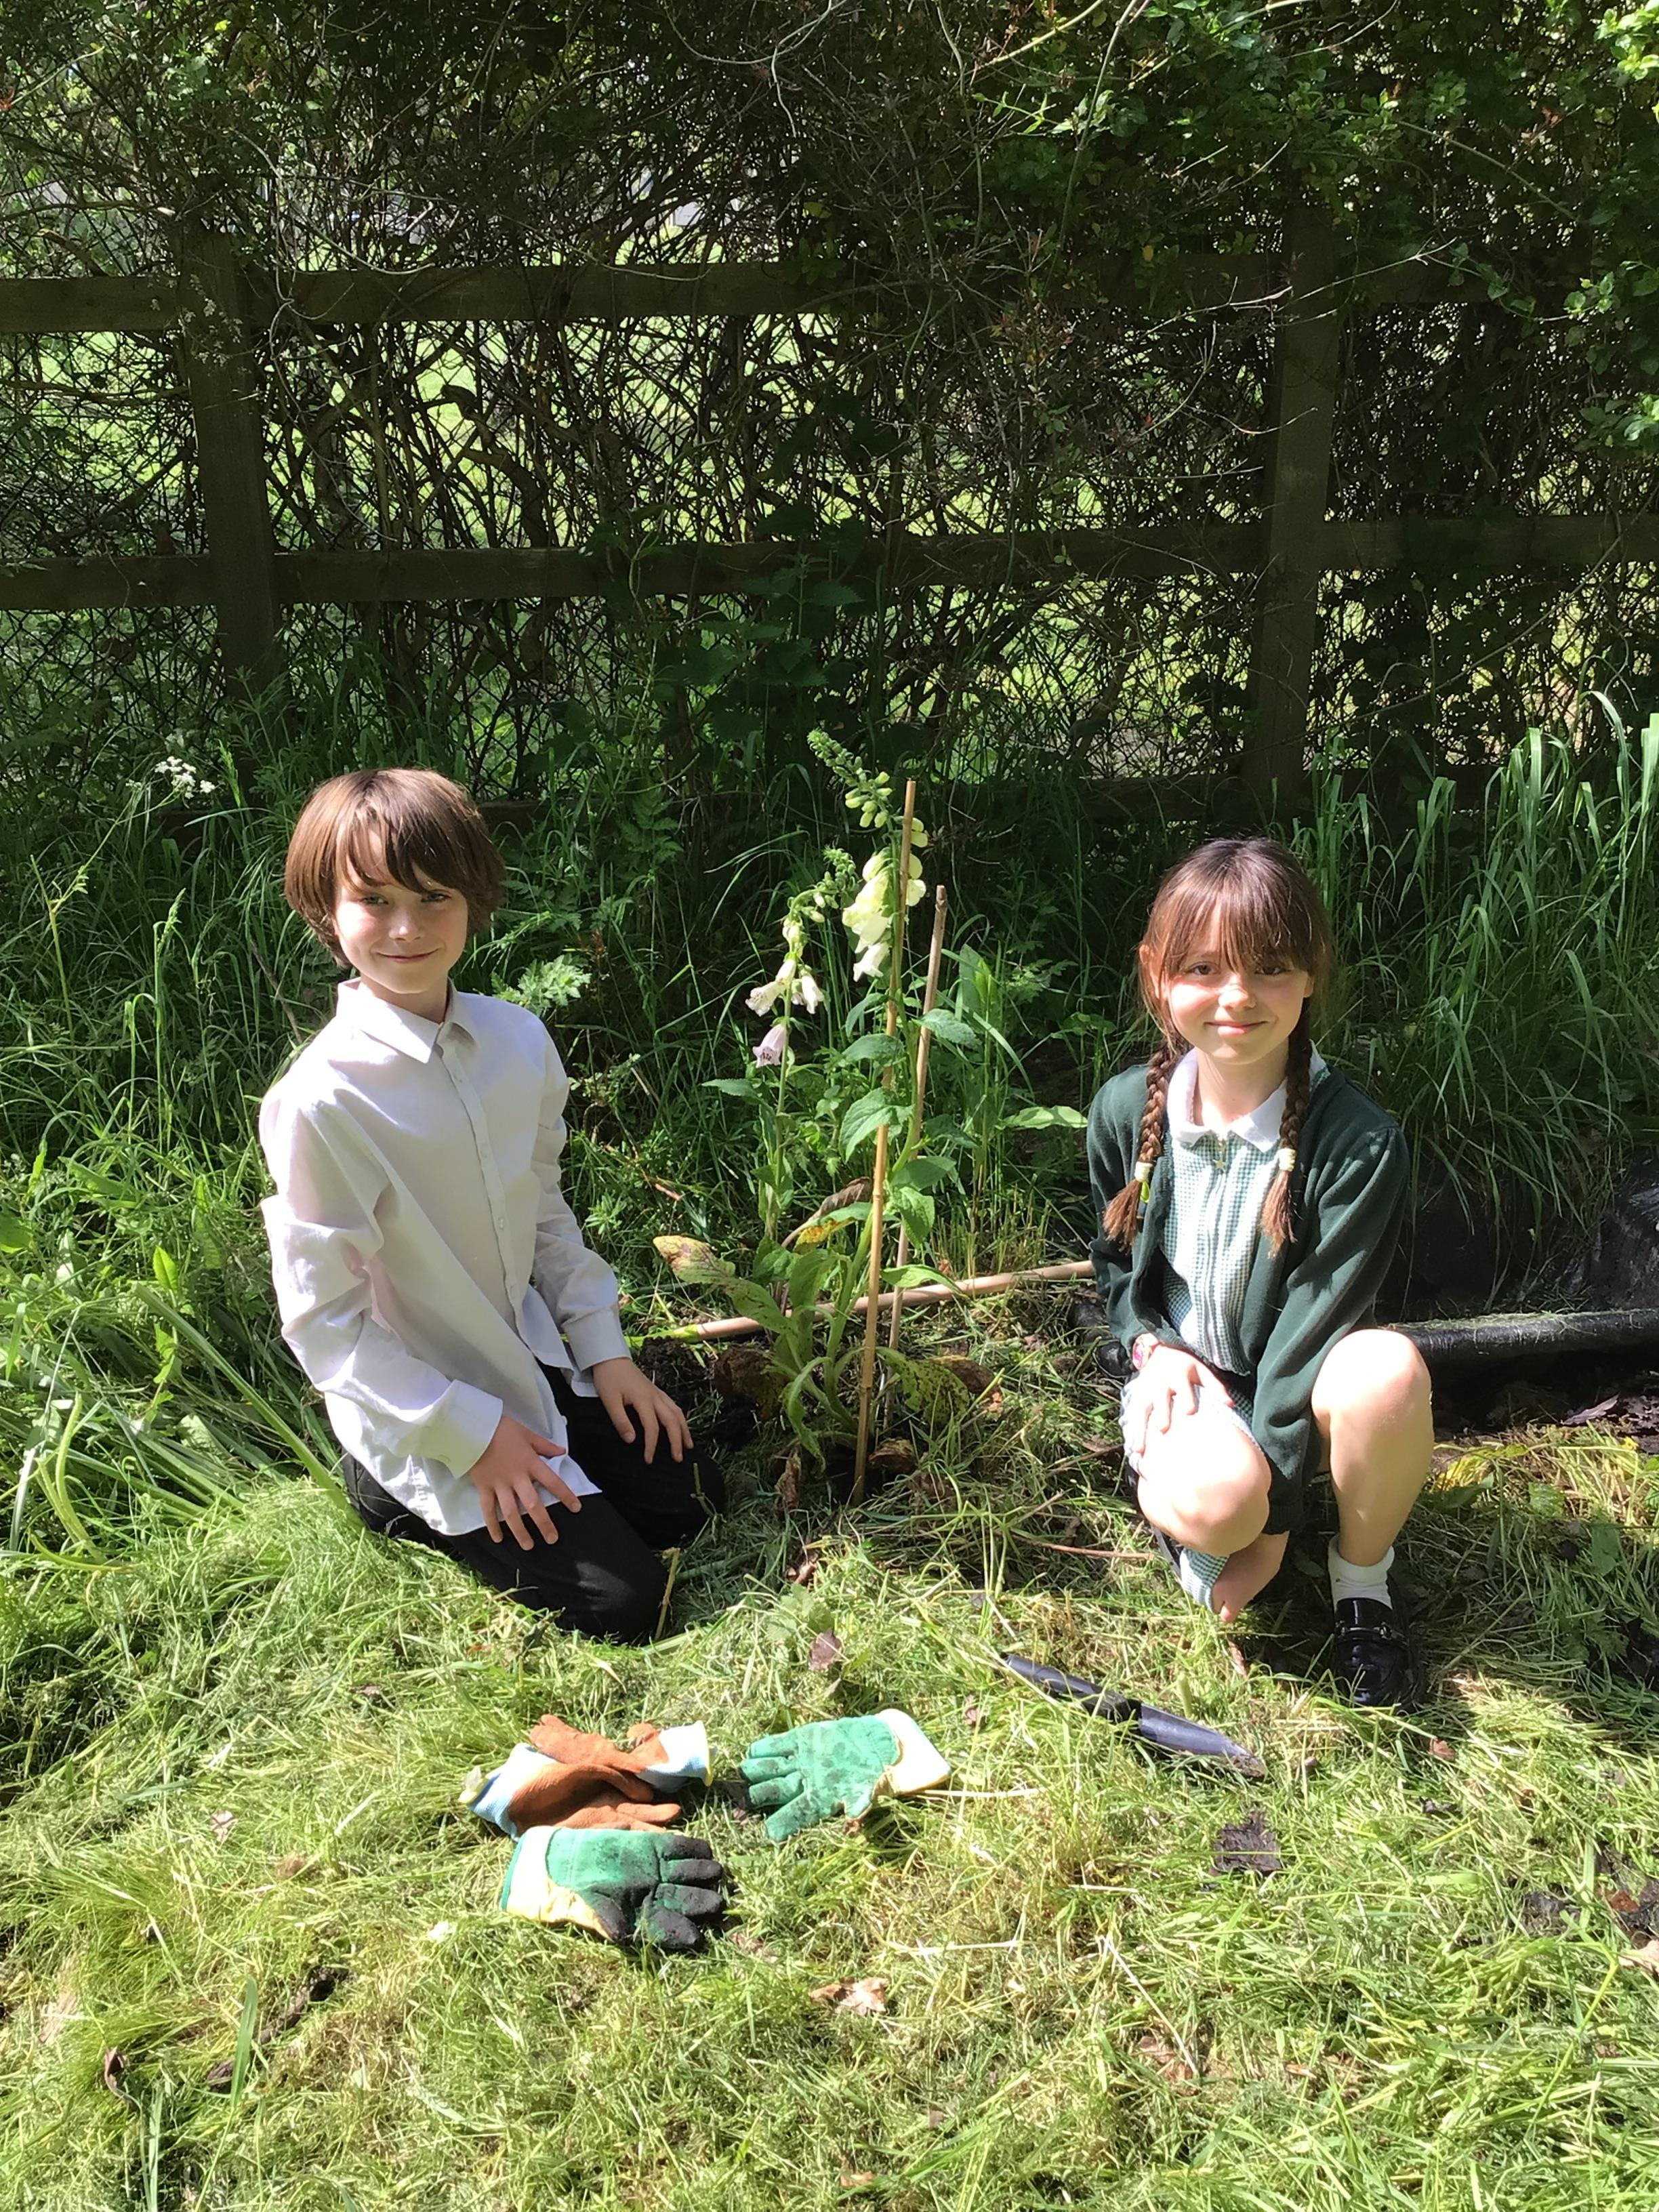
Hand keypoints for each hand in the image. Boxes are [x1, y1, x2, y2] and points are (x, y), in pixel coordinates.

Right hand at [469, 1413, 579, 1548]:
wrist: (473, 1428)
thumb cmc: (502, 1429)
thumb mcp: (527, 1434)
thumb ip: (545, 1445)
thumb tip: (562, 1451)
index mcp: (530, 1463)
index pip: (552, 1482)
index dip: (566, 1495)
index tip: (576, 1508)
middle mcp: (517, 1477)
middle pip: (532, 1504)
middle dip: (543, 1523)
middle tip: (552, 1539)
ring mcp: (499, 1485)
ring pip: (510, 1513)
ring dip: (519, 1531)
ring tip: (528, 1546)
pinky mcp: (484, 1487)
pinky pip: (487, 1510)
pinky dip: (492, 1525)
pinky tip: (498, 1539)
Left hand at [590, 1357, 691, 1464]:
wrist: (610, 1357)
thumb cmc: (608, 1378)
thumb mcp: (609, 1401)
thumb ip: (621, 1421)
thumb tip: (631, 1440)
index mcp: (643, 1400)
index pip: (652, 1427)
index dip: (652, 1445)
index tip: (649, 1460)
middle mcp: (655, 1397)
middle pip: (672, 1421)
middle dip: (677, 1440)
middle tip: (678, 1458)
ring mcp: (658, 1393)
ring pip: (677, 1412)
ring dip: (684, 1430)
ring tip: (688, 1445)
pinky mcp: (656, 1391)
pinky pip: (674, 1406)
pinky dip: (680, 1418)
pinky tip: (681, 1426)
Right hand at [1132, 1346, 1231, 1455]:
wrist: (1160, 1352)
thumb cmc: (1185, 1366)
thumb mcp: (1202, 1371)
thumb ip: (1215, 1387)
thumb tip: (1231, 1404)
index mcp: (1178, 1375)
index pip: (1183, 1387)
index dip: (1186, 1398)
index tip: (1189, 1412)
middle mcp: (1160, 1383)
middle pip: (1160, 1399)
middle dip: (1161, 1413)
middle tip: (1163, 1429)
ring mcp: (1145, 1391)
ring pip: (1141, 1411)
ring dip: (1139, 1429)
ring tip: (1139, 1449)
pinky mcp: (1136, 1398)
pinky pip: (1132, 1416)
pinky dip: (1131, 1432)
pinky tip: (1131, 1448)